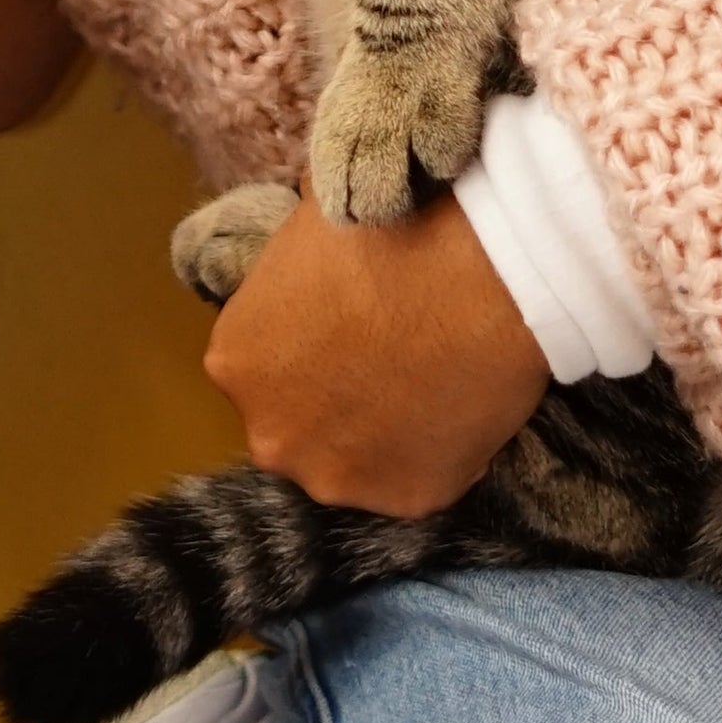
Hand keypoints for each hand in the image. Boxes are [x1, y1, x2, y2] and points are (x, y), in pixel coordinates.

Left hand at [204, 186, 549, 515]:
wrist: (484, 273)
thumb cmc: (386, 229)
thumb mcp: (308, 221)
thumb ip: (288, 262)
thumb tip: (301, 255)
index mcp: (237, 360)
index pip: (257, 355)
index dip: (301, 336)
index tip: (340, 315)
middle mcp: (271, 434)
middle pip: (293, 417)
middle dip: (328, 391)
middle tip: (380, 349)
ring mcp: (337, 478)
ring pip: (349, 456)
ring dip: (373, 429)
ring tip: (420, 377)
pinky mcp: (404, 501)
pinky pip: (410, 477)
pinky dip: (427, 450)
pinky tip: (450, 403)